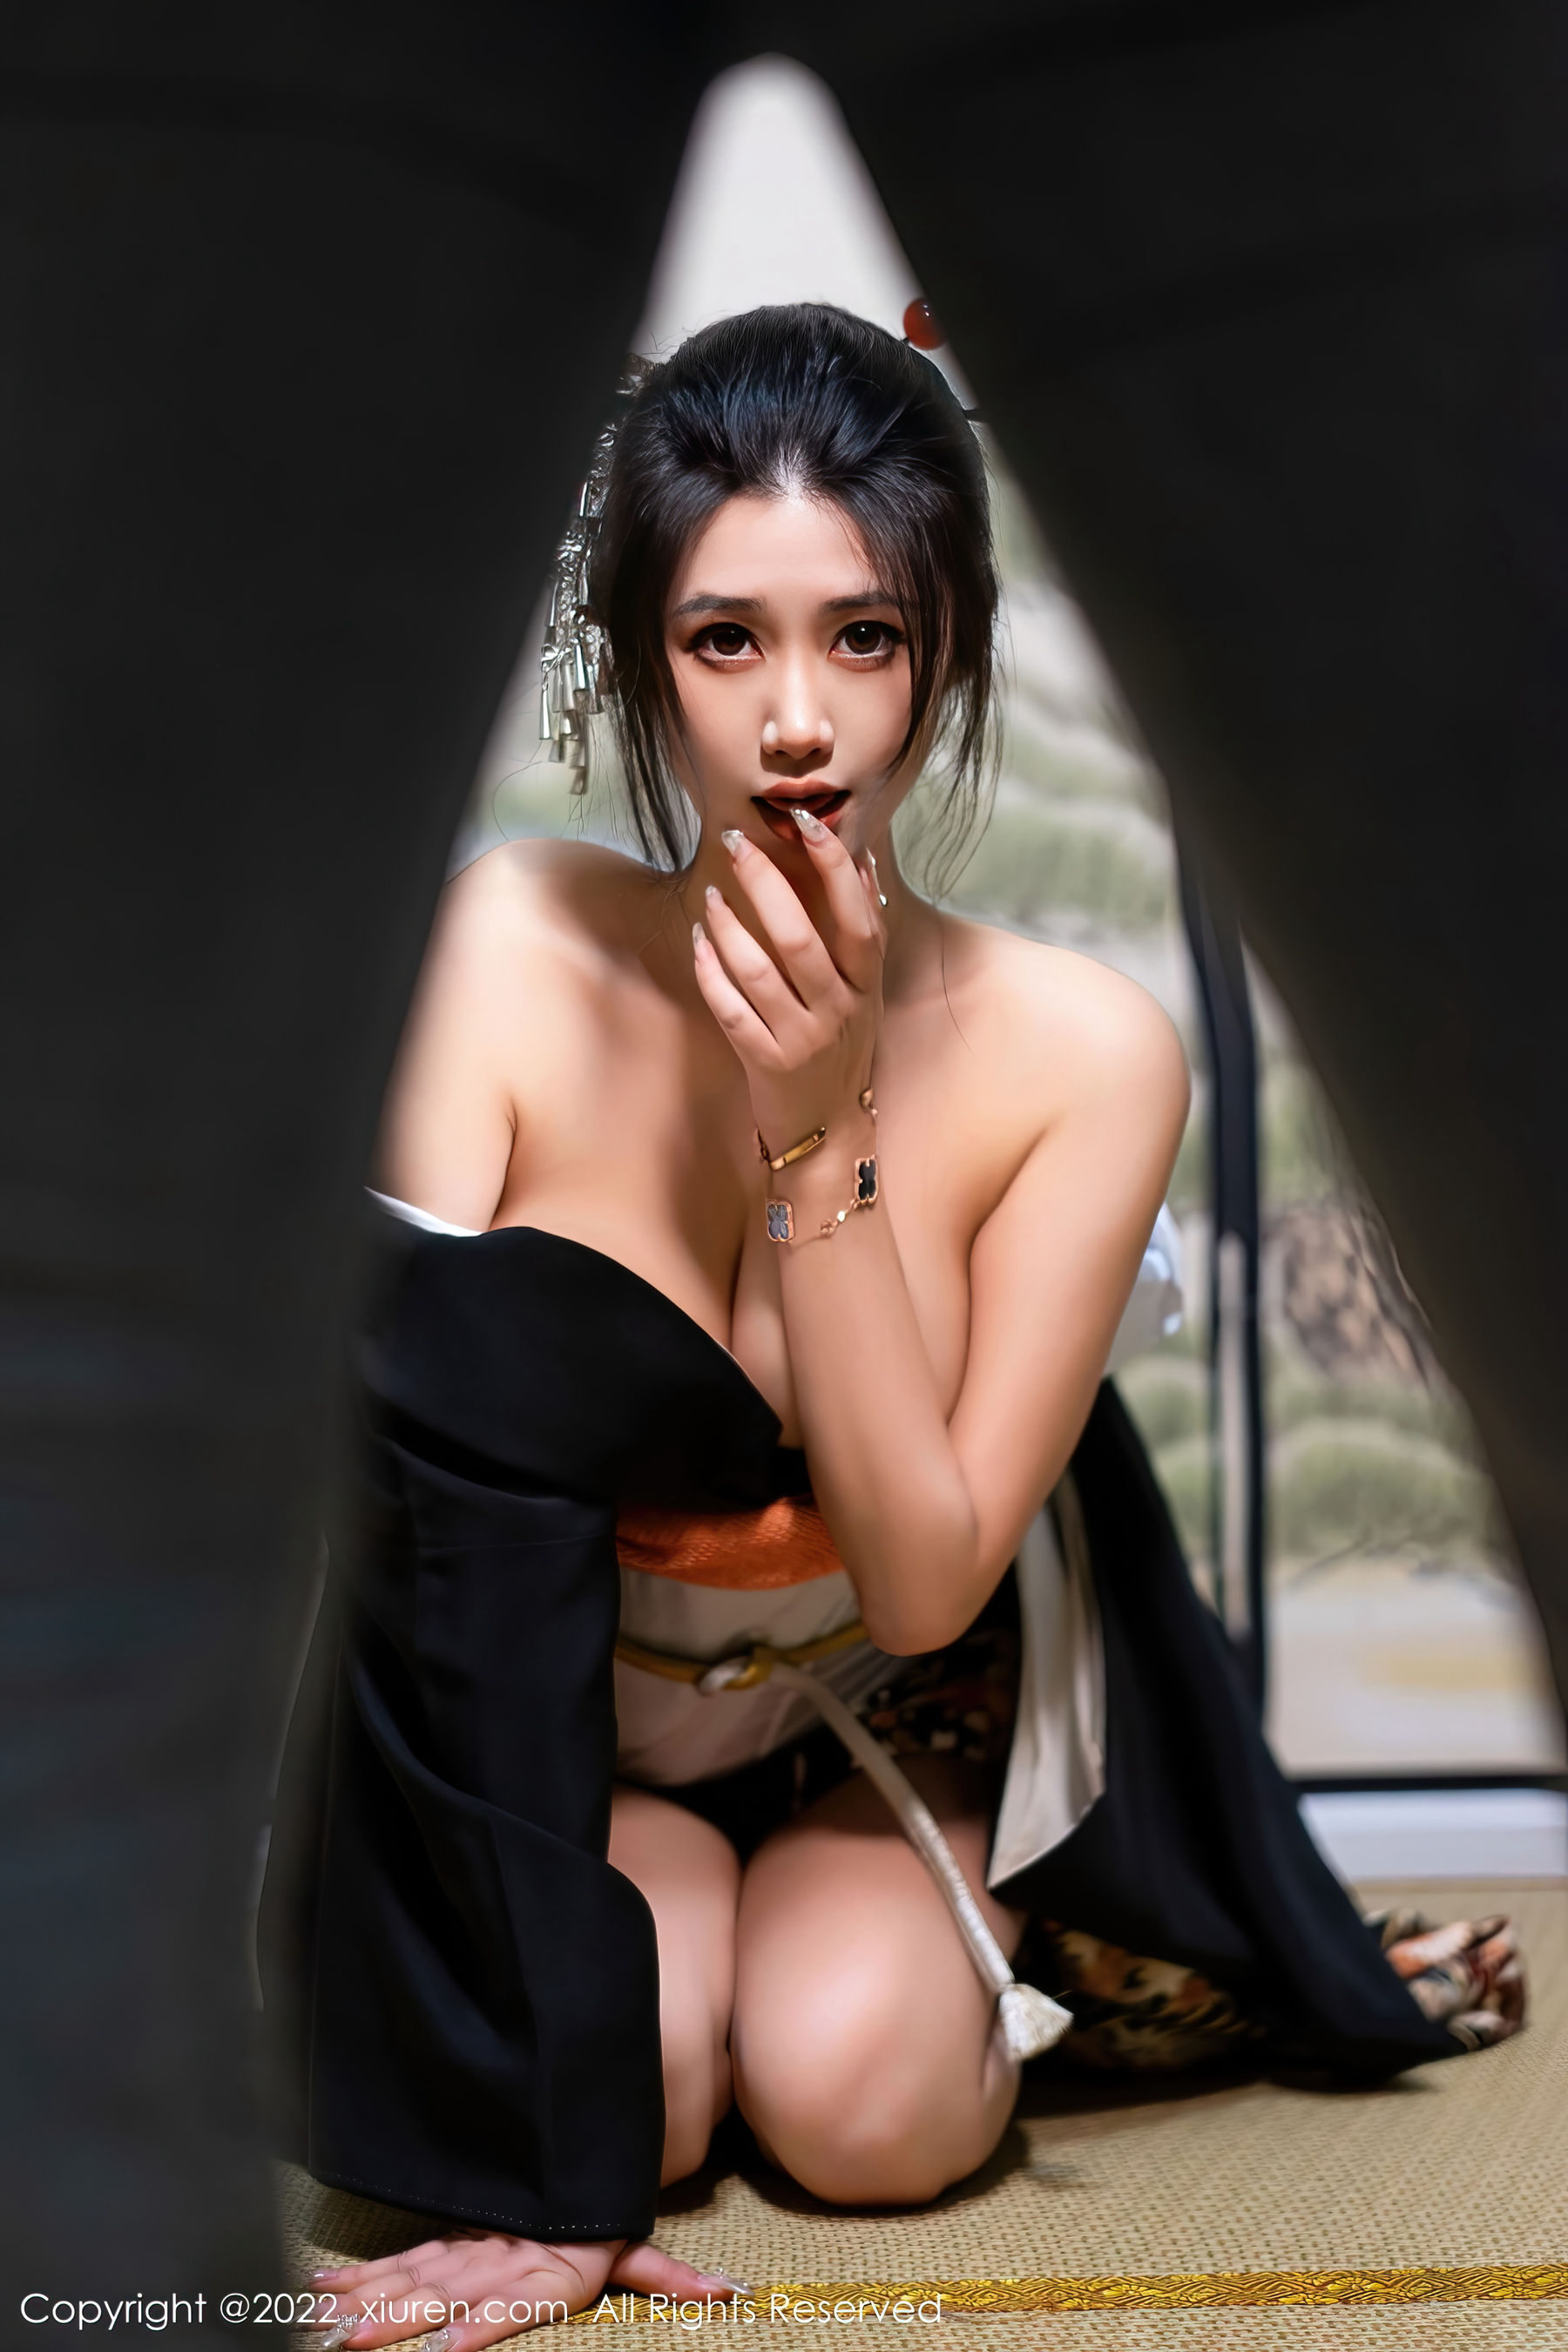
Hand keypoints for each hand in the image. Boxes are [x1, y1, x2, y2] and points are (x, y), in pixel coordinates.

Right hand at [309, 2231, 745, 2346]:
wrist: (565, 2152)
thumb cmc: (597, 2216)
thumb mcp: (632, 2248)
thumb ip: (668, 2278)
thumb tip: (727, 2295)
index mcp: (539, 2266)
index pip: (507, 2298)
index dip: (480, 2323)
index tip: (449, 2347)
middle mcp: (493, 2258)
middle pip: (442, 2292)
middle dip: (396, 2318)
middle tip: (351, 2341)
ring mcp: (462, 2250)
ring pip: (410, 2277)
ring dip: (368, 2301)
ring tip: (330, 2325)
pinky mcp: (443, 2244)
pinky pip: (398, 2259)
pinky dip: (358, 2275)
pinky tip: (320, 2289)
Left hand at [692, 810, 886, 1155]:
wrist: (829, 1130)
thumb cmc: (842, 1047)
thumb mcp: (864, 992)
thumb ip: (863, 931)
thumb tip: (863, 860)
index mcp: (866, 985)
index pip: (857, 917)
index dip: (834, 866)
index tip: (805, 821)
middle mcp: (839, 1011)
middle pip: (800, 937)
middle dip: (764, 883)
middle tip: (735, 843)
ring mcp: (803, 1040)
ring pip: (758, 973)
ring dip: (727, 927)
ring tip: (708, 896)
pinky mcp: (768, 1065)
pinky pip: (732, 1012)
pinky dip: (711, 974)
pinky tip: (697, 944)